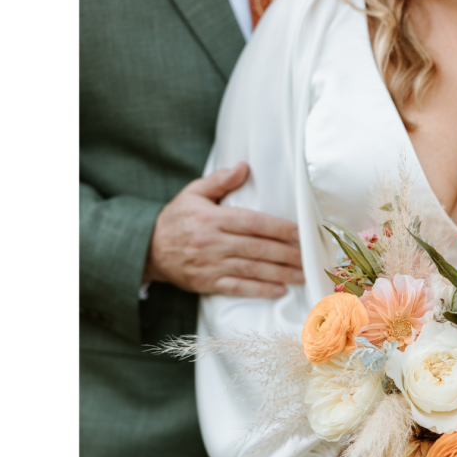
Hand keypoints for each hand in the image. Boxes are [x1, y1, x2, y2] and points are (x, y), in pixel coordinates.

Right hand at [143, 164, 303, 296]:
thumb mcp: (193, 193)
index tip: (300, 233)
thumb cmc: (176, 219)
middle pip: (257, 248)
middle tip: (309, 257)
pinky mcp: (208, 283)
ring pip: (252, 270)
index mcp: (212, 219)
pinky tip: (279, 290)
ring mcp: (211, 265)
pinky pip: (238, 288)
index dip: (279, 229)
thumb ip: (220, 181)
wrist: (148, 249)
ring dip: (280, 273)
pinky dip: (260, 290)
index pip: (253, 223)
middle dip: (286, 253)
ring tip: (301, 274)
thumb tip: (245, 167)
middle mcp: (213, 243)